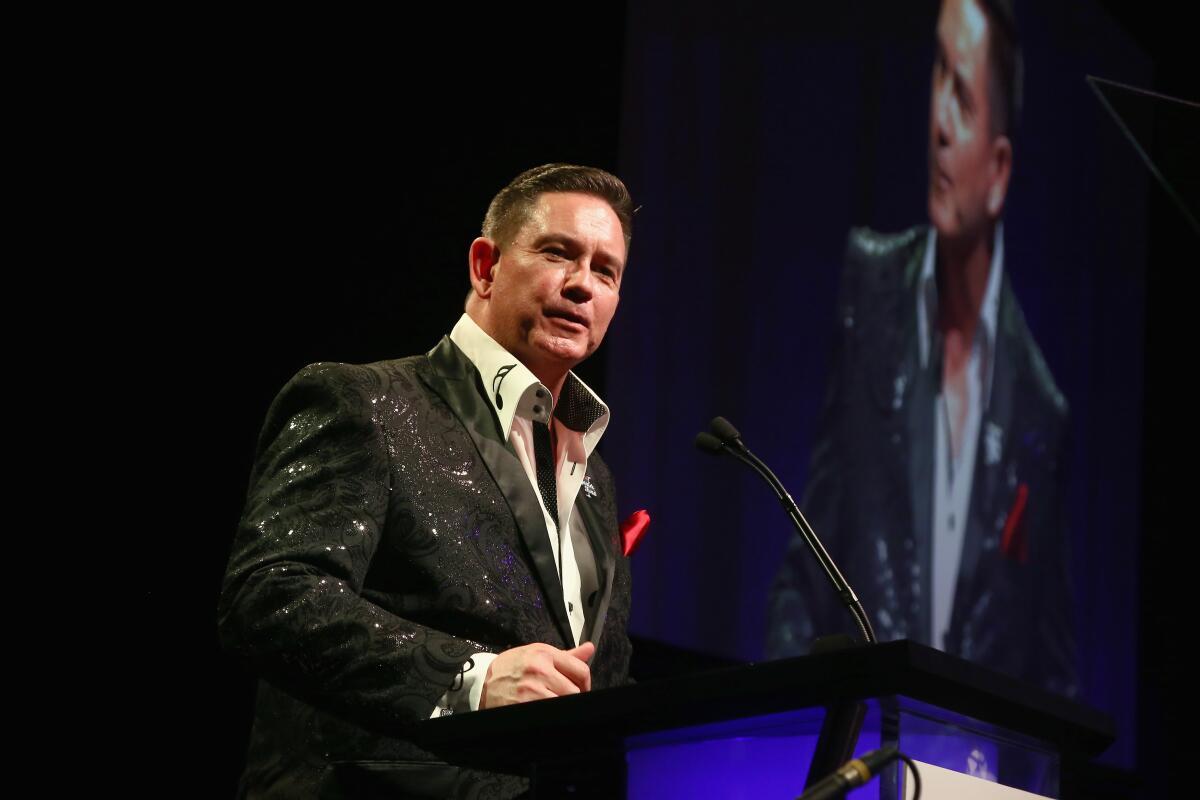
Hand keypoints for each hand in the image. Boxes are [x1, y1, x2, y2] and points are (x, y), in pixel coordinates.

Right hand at [479, 641, 594, 708]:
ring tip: (552, 704)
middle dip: (573, 697)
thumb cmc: (512, 668)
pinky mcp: (526, 706)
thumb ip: (566, 656)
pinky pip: (551, 714)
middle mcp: (540, 670)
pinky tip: (543, 710)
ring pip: (565, 703)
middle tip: (564, 698)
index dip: (585, 683)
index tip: (580, 689)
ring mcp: (532, 690)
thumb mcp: (537, 654)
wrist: (483, 683)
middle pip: (575, 691)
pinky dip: (551, 715)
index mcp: (544, 654)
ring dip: (562, 706)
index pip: (581, 670)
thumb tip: (589, 649)